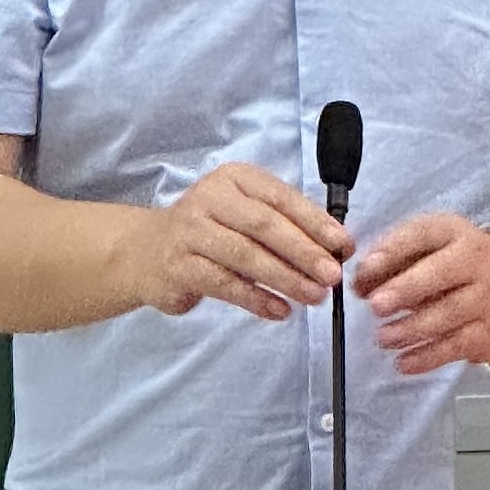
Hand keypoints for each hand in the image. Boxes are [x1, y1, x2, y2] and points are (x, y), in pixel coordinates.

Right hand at [129, 161, 348, 322]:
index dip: (314, 221)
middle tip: (332, 275)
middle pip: (264, 225)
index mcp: (234, 178)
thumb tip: (336, 248)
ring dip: (285, 278)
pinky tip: (280, 310)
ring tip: (314, 296)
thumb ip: (285, 226)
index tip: (342, 245)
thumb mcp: (244, 214)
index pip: (280, 197)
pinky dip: (256, 299)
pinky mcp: (180, 265)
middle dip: (303, 252)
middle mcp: (210, 198)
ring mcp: (191, 231)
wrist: (146, 251)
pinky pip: (225, 284)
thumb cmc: (210, 231)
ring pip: (245, 256)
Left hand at [352, 214, 489, 374]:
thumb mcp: (431, 244)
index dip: (394, 250)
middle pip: (441, 274)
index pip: (423, 234)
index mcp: (455, 233)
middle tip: (375, 305)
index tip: (366, 267)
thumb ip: (394, 258)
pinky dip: (428, 357)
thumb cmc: (459, 260)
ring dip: (412, 328)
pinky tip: (403, 362)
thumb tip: (360, 282)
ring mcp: (486, 299)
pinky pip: (457, 346)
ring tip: (383, 337)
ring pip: (450, 314)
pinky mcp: (489, 333)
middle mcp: (476, 263)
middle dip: (406, 290)